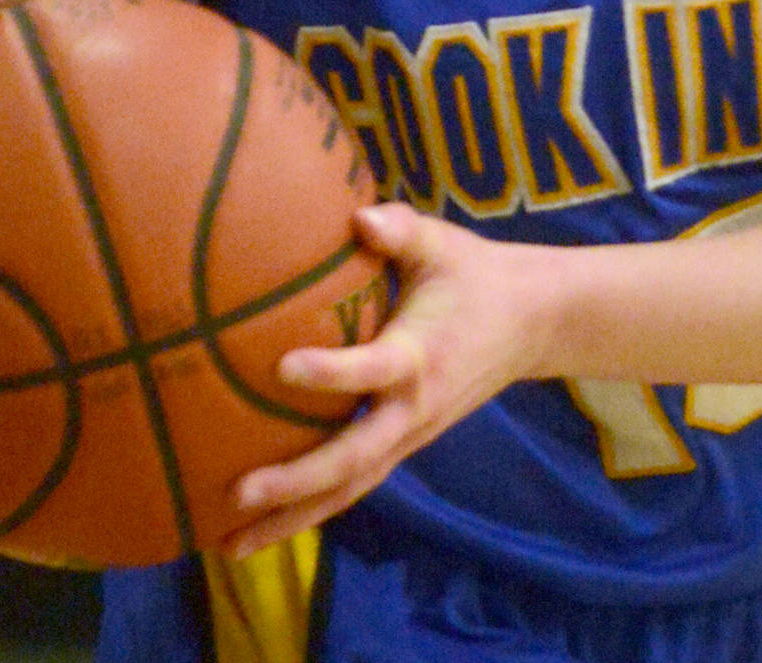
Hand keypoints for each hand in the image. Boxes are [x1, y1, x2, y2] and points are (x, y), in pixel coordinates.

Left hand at [224, 204, 548, 557]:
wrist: (530, 323)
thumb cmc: (474, 275)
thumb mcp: (441, 244)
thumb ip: (399, 229)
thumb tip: (357, 216)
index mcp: (420, 356)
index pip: (373, 370)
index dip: (331, 373)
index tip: (282, 367)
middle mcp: (413, 409)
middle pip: (354, 459)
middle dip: (297, 481)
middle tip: (238, 492)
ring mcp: (410, 436)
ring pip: (350, 488)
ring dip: (293, 518)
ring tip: (231, 544)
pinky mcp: (404, 444)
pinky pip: (355, 485)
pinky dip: (311, 510)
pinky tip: (264, 527)